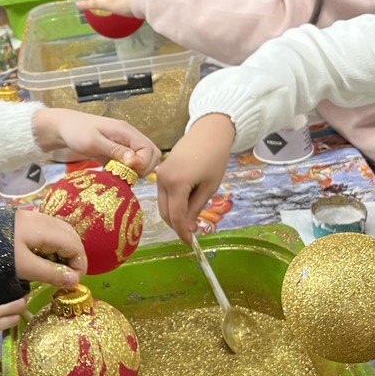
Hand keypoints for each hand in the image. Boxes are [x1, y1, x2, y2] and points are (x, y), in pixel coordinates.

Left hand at [14, 209, 86, 287]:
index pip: (76, 246)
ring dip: (62, 253)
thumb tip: (75, 281)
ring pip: (60, 235)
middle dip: (73, 259)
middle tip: (64, 278)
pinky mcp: (24, 221)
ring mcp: (34, 218)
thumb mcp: (24, 267)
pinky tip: (41, 259)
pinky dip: (51, 247)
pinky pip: (47, 234)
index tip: (71, 283)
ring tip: (53, 271)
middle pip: (71, 238)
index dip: (79, 266)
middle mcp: (44, 219)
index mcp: (46, 228)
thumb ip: (51, 273)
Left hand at [31, 108, 160, 174]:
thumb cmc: (76, 132)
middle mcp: (129, 137)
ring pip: (144, 160)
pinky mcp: (119, 152)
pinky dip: (128, 172)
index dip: (143, 163)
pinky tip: (116, 176)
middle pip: (152, 154)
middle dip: (144, 169)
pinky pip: (132, 164)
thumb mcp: (94, 142)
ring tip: (121, 176)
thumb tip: (134, 160)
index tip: (128, 170)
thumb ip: (115, 150)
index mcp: (126, 131)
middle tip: (127, 176)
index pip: (149, 149)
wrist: (64, 128)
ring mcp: (125, 144)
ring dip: (137, 171)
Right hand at [156, 113, 234, 242]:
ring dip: (175, 215)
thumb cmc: (214, 158)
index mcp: (176, 184)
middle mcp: (163, 180)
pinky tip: (187, 203)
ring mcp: (160, 175)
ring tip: (193, 217)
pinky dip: (173, 203)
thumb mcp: (209, 187)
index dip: (183, 233)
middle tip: (193, 232)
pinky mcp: (161, 171)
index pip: (176, 217)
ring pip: (163, 204)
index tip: (191, 243)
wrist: (209, 132)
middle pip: (165, 213)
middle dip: (177, 225)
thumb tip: (189, 227)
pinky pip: (164, 194)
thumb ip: (196, 208)